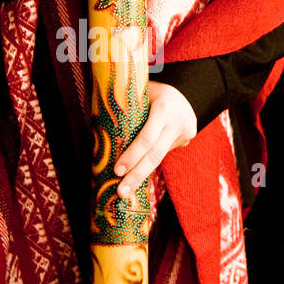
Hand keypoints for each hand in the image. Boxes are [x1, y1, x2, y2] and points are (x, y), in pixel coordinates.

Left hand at [114, 79, 196, 198]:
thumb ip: (126, 108)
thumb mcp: (139, 93)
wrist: (183, 91)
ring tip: (126, 191)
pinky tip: (137, 174)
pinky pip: (164, 153)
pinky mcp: (187, 139)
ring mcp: (185, 132)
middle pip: (155, 154)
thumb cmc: (149, 91)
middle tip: (121, 193)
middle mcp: (178, 121)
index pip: (147, 137)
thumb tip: (96, 127)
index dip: (132, 155)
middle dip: (137, 175)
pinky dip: (148, 163)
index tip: (117, 170)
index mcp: (165, 107)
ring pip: (160, 158)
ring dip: (141, 175)